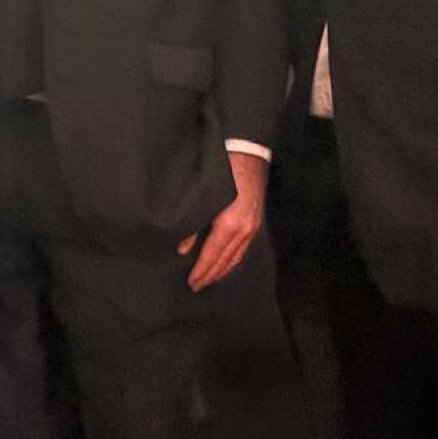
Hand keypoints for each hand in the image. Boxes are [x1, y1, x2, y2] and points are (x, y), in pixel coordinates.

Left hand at [178, 149, 266, 291]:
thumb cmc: (222, 171)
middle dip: (211, 275)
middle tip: (197, 286)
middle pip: (226, 260)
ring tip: (210, 279)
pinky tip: (226, 262)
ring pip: (236, 256)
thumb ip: (193, 224)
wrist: (248, 152)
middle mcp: (245, 229)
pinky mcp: (255, 221)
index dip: (201, 270)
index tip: (191, 282)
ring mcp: (252, 226)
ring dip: (222, 270)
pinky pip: (243, 248)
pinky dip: (233, 259)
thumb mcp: (204, 196)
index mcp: (230, 224)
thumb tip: (183, 248)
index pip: (213, 255)